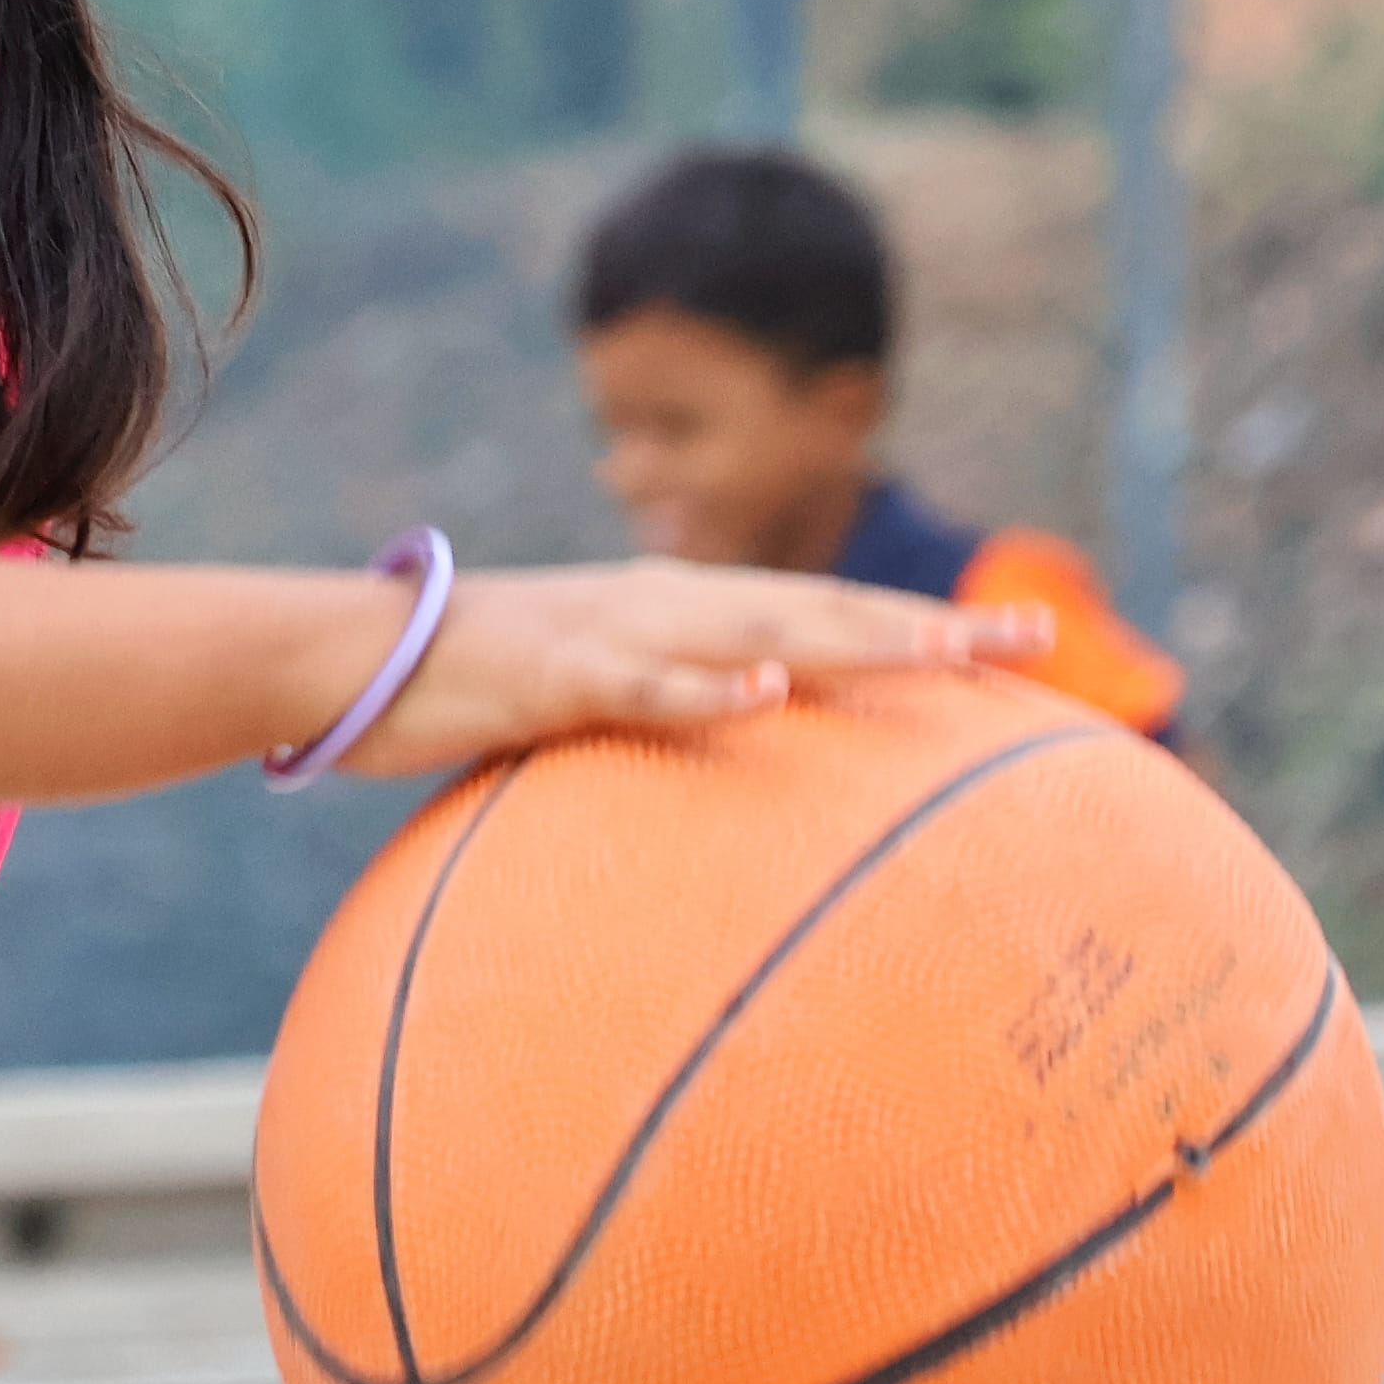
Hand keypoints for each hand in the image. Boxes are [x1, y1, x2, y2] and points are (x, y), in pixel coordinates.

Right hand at [339, 561, 1056, 780]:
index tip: (1031, 645)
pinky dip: (710, 688)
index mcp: (682, 609)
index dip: (928, 624)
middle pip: (826, 608)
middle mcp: (667, 601)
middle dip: (935, 624)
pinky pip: (645, 683)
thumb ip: (662, 729)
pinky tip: (770, 696)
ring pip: (760, 628)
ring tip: (946, 655)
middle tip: (1039, 636)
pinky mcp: (556, 673)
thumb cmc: (465, 693)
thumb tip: (733, 782)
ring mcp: (615, 630)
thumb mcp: (585, 709)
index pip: (830, 612)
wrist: (343, 652)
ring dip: (857, 640)